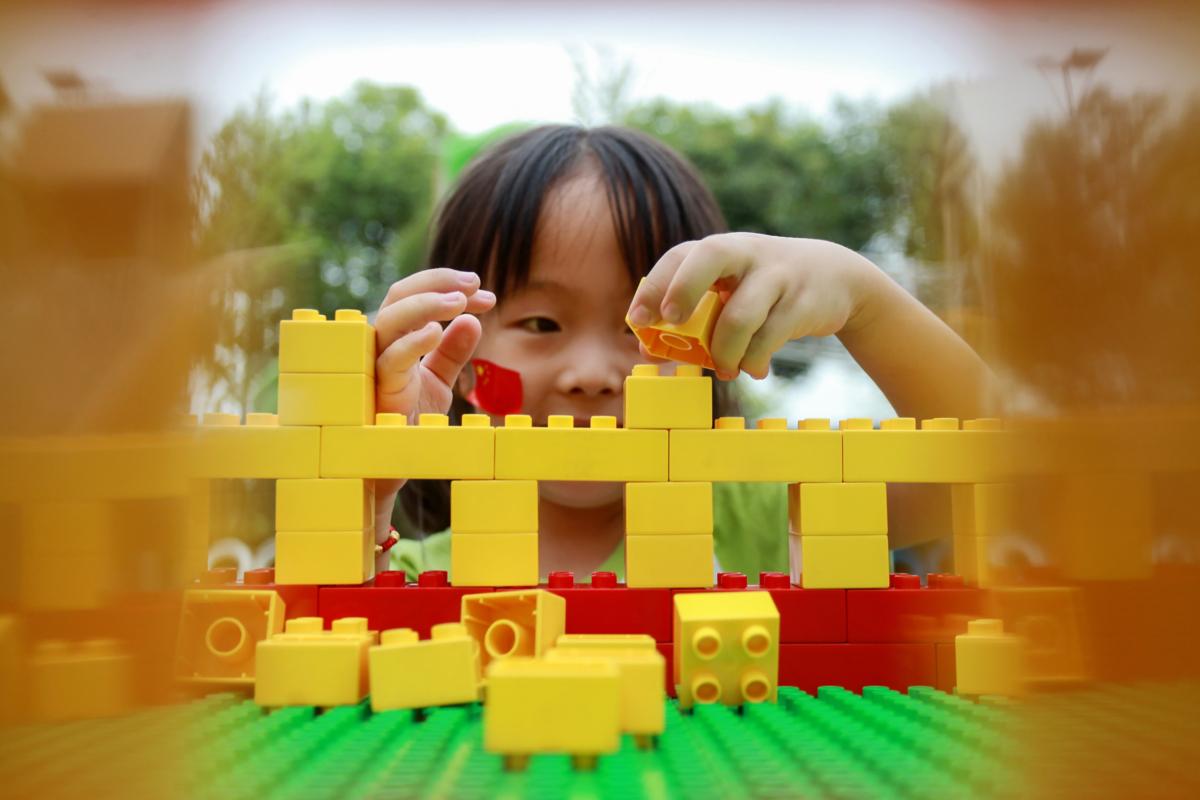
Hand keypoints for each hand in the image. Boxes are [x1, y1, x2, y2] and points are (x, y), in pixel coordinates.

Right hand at [373, 269, 495, 537]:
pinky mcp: (378, 391)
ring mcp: (375, 364)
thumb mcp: (440, 380)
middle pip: (399, 295)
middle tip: (474, 283)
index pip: (416, 296)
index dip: (448, 287)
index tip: (486, 294)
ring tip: (460, 302)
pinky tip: (438, 332)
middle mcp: (381, 343)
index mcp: (396, 336)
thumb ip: (453, 352)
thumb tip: (474, 321)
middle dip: (437, 283)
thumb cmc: (412, 419)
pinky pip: (390, 360)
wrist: (397, 461)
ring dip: (425, 304)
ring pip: (388, 319)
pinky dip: (412, 343)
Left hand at [627, 233, 873, 379]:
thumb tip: (648, 350)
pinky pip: (769, 338)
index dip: (655, 287)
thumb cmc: (764, 290)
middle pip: (710, 255)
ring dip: (724, 351)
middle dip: (683, 289)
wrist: (835, 278)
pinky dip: (754, 360)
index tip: (637, 321)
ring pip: (740, 314)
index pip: (679, 256)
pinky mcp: (802, 302)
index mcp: (720, 250)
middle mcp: (746, 253)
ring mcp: (777, 274)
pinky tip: (754, 369)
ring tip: (724, 369)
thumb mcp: (730, 291)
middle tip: (670, 322)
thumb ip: (693, 316)